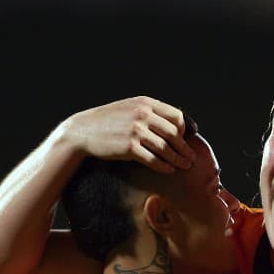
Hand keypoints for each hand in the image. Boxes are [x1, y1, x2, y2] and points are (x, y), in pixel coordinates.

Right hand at [62, 96, 196, 172]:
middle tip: (191, 158)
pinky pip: (153, 159)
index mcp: (145, 103)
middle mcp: (142, 115)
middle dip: (185, 148)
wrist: (82, 131)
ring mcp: (135, 131)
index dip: (184, 130)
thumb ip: (149, 113)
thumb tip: (174, 125)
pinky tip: (169, 170)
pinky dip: (164, 166)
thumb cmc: (109, 121)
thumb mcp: (129, 108)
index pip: (176, 116)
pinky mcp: (129, 147)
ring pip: (166, 148)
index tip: (185, 140)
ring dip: (178, 159)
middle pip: (174, 134)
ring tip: (184, 166)